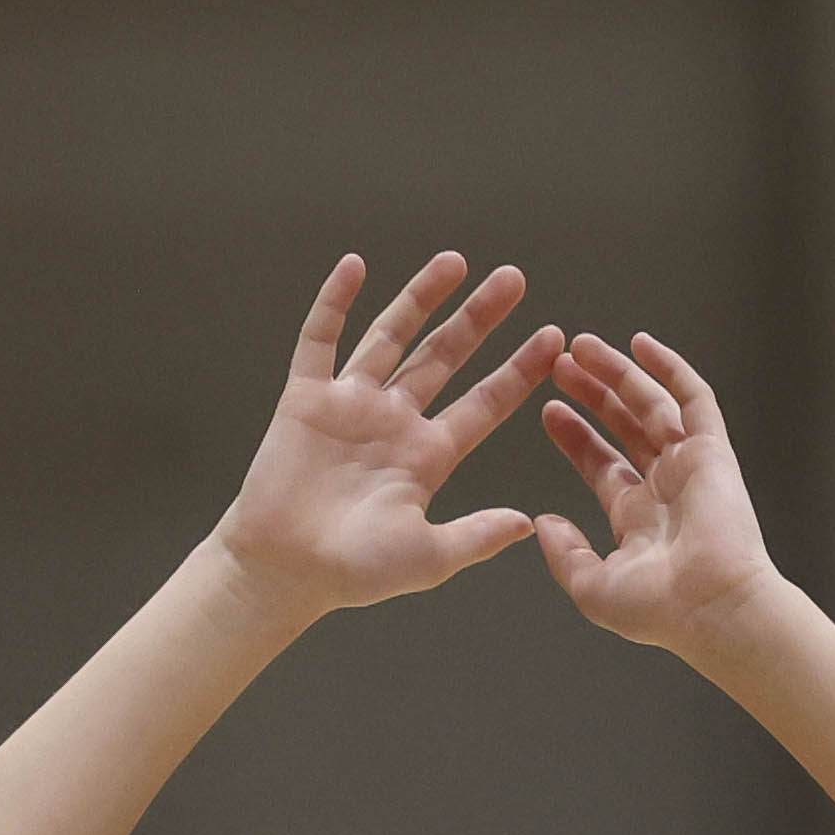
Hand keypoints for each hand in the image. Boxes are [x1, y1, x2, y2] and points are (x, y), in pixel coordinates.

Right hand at [209, 252, 553, 619]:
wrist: (281, 573)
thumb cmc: (351, 573)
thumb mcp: (427, 557)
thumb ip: (475, 536)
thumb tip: (527, 523)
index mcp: (427, 456)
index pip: (484, 403)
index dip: (518, 370)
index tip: (554, 338)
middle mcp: (393, 422)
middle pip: (444, 356)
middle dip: (478, 318)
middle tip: (514, 278)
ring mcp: (350, 405)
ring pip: (391, 337)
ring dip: (420, 298)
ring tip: (454, 261)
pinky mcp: (305, 399)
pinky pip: (321, 341)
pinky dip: (334, 303)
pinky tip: (354, 265)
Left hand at [531, 332, 785, 655]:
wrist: (711, 607)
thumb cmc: (660, 611)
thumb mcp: (593, 588)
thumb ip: (564, 554)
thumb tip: (542, 522)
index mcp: (638, 520)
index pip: (602, 465)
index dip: (575, 437)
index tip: (549, 409)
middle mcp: (666, 488)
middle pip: (624, 426)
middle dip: (592, 394)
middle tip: (559, 365)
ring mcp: (691, 466)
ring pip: (651, 404)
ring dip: (618, 373)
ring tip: (581, 346)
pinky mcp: (713, 451)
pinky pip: (694, 398)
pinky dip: (669, 369)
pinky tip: (640, 344)